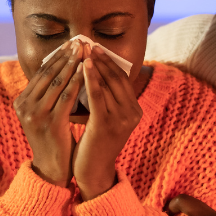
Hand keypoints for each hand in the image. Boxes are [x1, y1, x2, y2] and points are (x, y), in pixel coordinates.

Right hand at [14, 40, 84, 186]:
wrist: (52, 168)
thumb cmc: (52, 138)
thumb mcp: (43, 113)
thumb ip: (46, 94)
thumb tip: (60, 66)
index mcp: (21, 102)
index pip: (40, 73)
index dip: (57, 57)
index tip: (71, 44)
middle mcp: (24, 107)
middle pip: (48, 74)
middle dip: (66, 56)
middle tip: (81, 42)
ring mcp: (36, 116)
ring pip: (57, 83)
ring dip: (73, 65)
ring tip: (86, 52)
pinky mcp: (51, 124)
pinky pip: (67, 97)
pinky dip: (78, 82)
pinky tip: (88, 73)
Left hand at [74, 49, 141, 200]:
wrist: (93, 173)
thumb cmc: (95, 144)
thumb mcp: (104, 118)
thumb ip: (106, 100)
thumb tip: (95, 72)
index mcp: (134, 110)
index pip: (122, 79)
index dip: (109, 61)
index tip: (96, 46)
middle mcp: (132, 113)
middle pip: (116, 78)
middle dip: (101, 58)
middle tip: (88, 42)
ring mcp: (121, 120)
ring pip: (106, 84)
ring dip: (94, 64)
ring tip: (82, 50)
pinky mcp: (106, 125)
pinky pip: (97, 96)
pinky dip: (90, 79)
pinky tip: (81, 67)